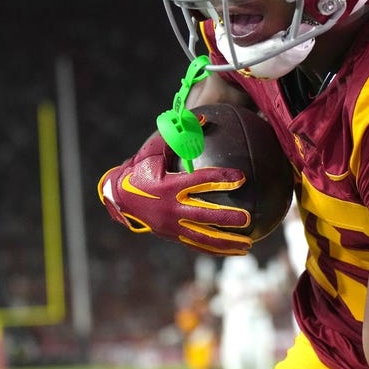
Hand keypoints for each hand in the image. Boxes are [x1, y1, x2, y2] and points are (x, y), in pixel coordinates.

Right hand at [98, 130, 253, 255]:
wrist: (119, 197)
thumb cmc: (141, 169)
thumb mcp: (154, 149)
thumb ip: (177, 135)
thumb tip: (204, 117)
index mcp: (168, 186)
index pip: (199, 182)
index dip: (220, 179)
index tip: (242, 177)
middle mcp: (171, 209)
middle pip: (203, 215)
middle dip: (226, 217)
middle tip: (247, 218)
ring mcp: (172, 226)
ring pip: (203, 236)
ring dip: (226, 242)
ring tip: (249, 244)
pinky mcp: (173, 236)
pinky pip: (198, 244)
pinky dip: (217, 249)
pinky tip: (237, 251)